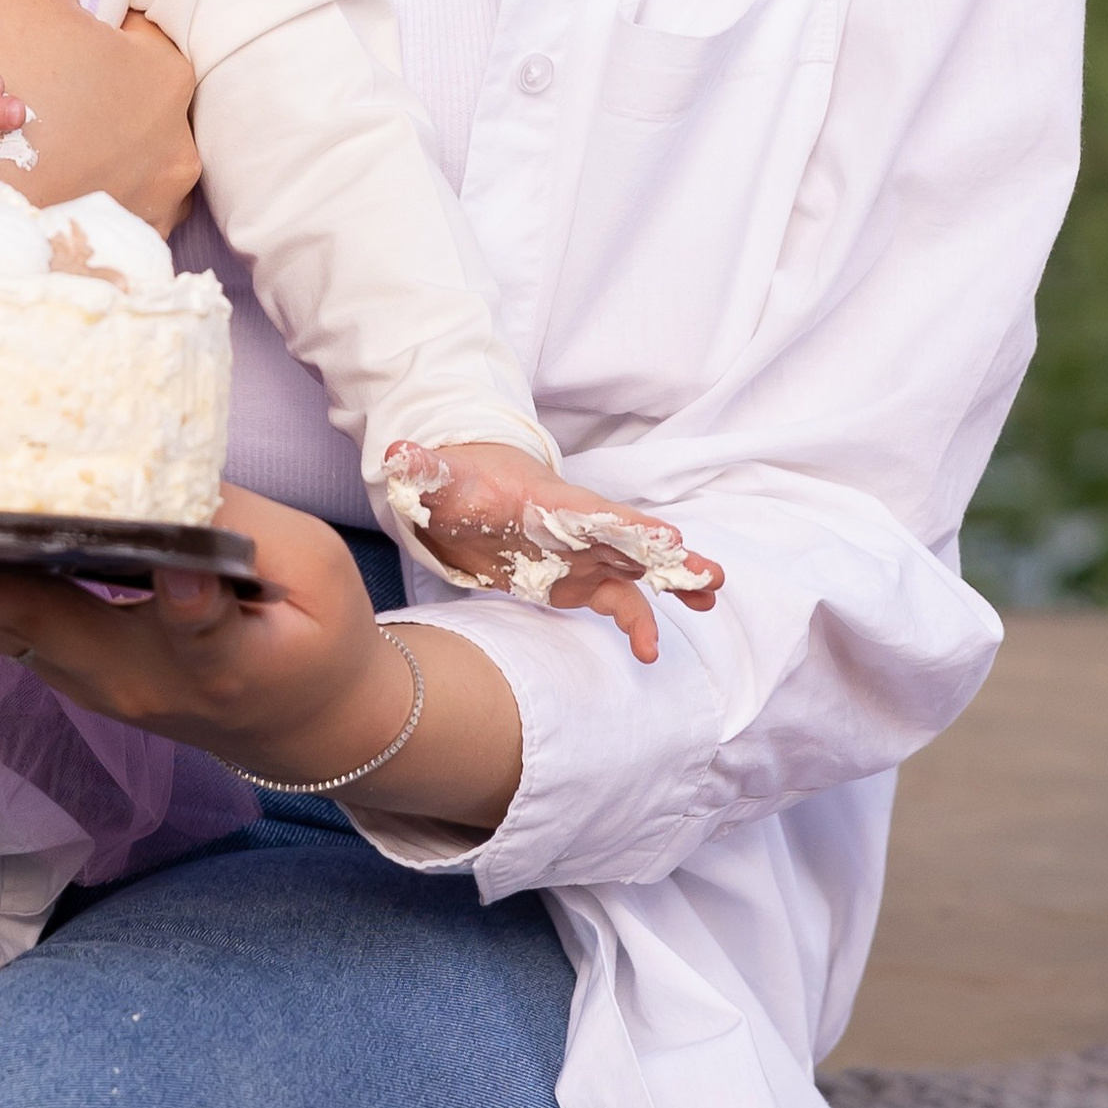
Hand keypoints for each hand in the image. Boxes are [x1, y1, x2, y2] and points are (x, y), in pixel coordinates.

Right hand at [0, 0, 198, 226]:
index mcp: (167, 77)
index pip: (142, 28)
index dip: (91, 20)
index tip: (46, 31)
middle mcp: (176, 147)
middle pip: (133, 91)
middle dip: (90, 81)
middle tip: (28, 78)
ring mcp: (150, 206)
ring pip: (121, 149)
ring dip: (86, 138)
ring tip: (26, 131)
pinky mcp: (116, 249)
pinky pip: (104, 203)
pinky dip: (78, 189)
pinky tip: (32, 179)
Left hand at [0, 483, 523, 831]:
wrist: (300, 728)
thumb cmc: (313, 638)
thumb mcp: (314, 573)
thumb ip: (244, 526)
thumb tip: (166, 467)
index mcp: (218, 660)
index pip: (191, 626)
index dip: (178, 597)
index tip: (161, 563)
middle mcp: (131, 681)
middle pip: (35, 625)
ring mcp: (86, 682)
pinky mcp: (63, 667)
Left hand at [394, 442, 722, 667]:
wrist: (463, 493)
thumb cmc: (457, 481)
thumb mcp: (436, 476)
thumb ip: (423, 469)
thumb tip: (398, 456)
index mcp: (551, 502)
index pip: (594, 512)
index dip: (628, 526)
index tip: (668, 537)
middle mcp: (578, 528)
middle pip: (631, 540)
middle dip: (669, 555)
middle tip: (709, 573)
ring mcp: (583, 555)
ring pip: (636, 572)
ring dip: (672, 584)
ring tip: (710, 598)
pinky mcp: (577, 582)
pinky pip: (616, 603)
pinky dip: (636, 623)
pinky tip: (650, 651)